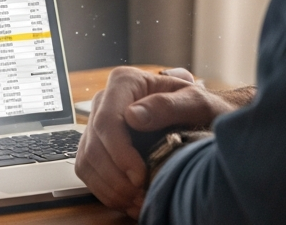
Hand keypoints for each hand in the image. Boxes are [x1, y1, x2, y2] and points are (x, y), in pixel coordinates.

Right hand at [76, 67, 249, 217]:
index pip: (107, 120)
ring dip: (109, 188)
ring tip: (136, 202)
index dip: (119, 153)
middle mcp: (104, 100)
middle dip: (116, 177)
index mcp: (124, 82)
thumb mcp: (196, 102)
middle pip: (95, 144)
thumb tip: (132, 116)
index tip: (140, 177)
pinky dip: (104, 190)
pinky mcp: (95, 144)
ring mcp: (96, 123)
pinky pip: (86, 169)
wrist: (199, 118)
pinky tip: (127, 200)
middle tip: (141, 197)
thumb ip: (169, 105)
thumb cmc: (199, 108)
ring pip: (87, 160)